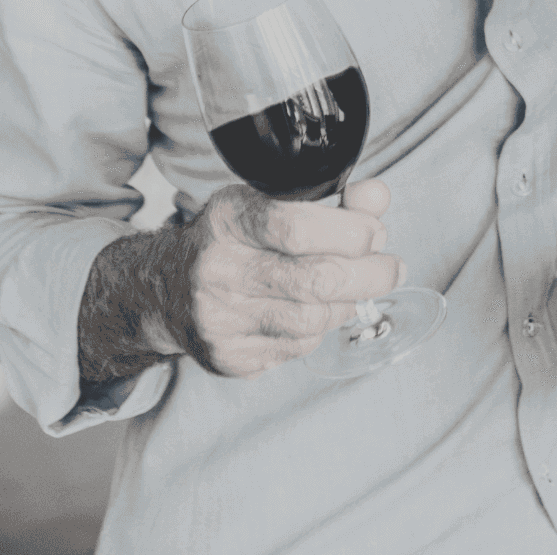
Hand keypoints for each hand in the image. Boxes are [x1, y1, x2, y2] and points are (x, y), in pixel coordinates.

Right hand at [177, 179, 403, 377]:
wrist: (165, 288)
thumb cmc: (230, 240)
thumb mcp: (269, 203)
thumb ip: (331, 201)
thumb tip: (378, 199)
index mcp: (227, 220)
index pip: (294, 226)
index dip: (349, 231)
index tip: (375, 233)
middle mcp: (217, 270)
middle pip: (315, 280)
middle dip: (369, 274)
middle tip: (391, 267)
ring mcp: (219, 319)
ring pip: (313, 321)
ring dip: (346, 304)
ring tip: (350, 288)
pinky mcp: (227, 357)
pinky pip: (297, 348)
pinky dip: (318, 330)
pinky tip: (312, 311)